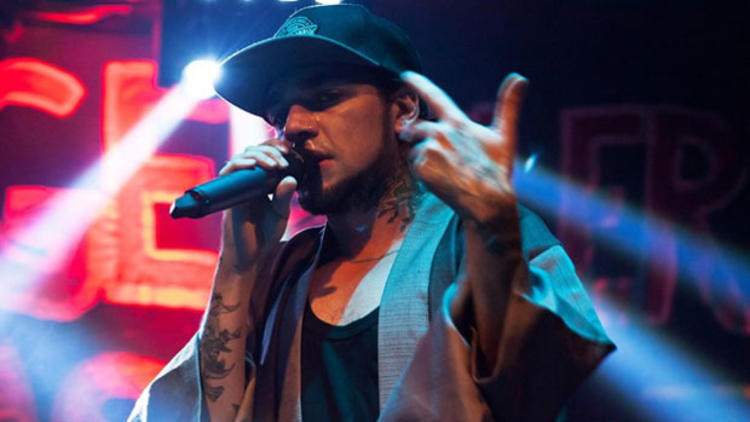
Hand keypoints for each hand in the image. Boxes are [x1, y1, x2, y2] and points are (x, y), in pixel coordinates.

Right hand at [217, 139, 297, 271]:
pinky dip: (238, 165)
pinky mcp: (228, 195)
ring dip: (257, 156)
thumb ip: (285, 196)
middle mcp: (247, 182)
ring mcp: (236, 187)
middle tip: (282, 161)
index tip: (289, 149)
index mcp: (261, 183)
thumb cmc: (264, 236)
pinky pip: (229, 173)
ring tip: (272, 165)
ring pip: (241, 158)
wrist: (249, 257)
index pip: (265, 156)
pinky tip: (251, 166)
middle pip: (252, 152)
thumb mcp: (280, 214)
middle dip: (268, 151)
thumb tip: (290, 177)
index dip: (274, 148)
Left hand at [399, 71, 527, 227]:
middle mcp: (441, 132)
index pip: (435, 96)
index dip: (419, 83)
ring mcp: (430, 150)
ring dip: (424, 156)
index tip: (405, 74)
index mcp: (458, 123)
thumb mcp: (505, 136)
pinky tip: (440, 178)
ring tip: (445, 170)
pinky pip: (414, 165)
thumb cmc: (497, 170)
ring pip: (416, 148)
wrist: (487, 201)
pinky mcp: (422, 167)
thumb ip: (509, 106)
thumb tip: (520, 77)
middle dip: (416, 135)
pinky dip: (423, 171)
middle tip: (433, 152)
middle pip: (417, 127)